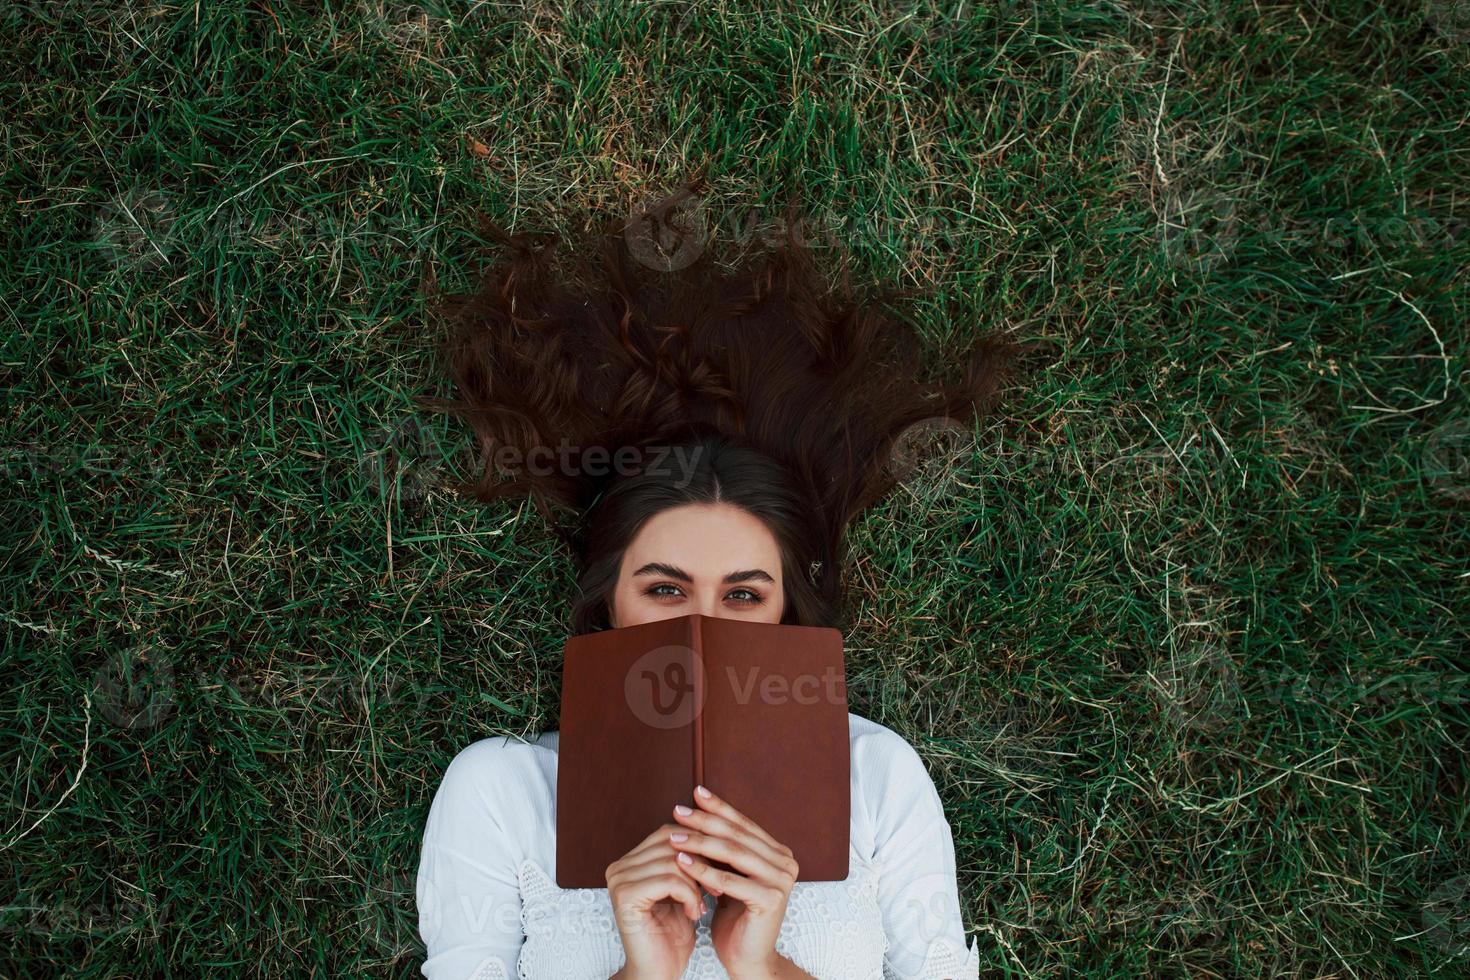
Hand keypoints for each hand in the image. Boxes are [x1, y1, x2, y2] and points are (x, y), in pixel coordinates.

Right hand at [605, 821, 706, 979]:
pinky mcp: (625, 896)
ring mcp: (619, 880)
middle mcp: (619, 867)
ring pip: (673, 860)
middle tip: (715, 888)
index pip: (670, 833)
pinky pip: (669, 879)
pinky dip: (689, 895)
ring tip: (703, 903)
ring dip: (697, 882)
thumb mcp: (683, 890)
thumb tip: (712, 829)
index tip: (719, 869)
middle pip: (671, 843)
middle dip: (701, 863)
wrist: (659, 973)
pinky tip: (693, 912)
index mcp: (630, 862)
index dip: (699, 847)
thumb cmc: (672, 935)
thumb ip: (687, 862)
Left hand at [668, 785, 798, 978]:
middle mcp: (786, 863)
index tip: (694, 794)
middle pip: (737, 835)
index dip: (719, 808)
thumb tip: (699, 811)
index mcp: (779, 853)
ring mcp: (782, 880)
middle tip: (678, 811)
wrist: (747, 960)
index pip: (744, 824)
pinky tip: (682, 862)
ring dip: (700, 842)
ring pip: (733, 853)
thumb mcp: (731, 876)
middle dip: (705, 821)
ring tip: (674, 836)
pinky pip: (730, 880)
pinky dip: (703, 869)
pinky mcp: (771, 899)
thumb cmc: (736, 919)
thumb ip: (726, 849)